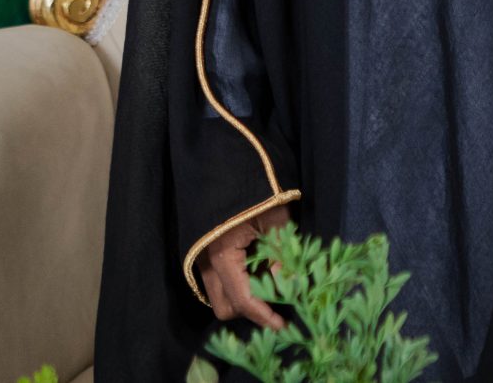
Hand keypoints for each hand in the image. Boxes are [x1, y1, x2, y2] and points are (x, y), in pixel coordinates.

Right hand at [200, 202, 292, 326]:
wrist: (228, 168)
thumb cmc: (256, 190)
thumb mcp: (276, 219)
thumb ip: (281, 255)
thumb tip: (290, 286)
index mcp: (222, 255)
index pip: (242, 299)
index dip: (264, 315)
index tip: (282, 324)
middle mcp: (205, 264)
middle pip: (225, 307)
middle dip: (250, 310)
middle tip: (277, 300)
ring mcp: (202, 261)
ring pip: (220, 298)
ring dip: (244, 299)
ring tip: (269, 282)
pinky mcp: (206, 256)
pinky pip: (220, 284)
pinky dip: (239, 285)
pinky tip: (259, 270)